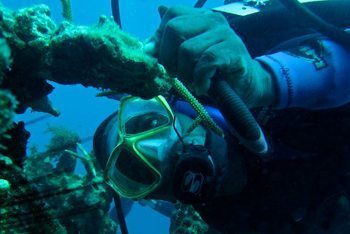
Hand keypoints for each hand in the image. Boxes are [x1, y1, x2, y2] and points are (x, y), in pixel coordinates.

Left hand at [145, 6, 275, 106]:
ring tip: (193, 81)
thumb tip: (146, 46)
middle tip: (177, 74)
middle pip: (174, 29)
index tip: (162, 60)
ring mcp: (225, 33)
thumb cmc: (211, 71)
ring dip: (186, 73)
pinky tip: (203, 86)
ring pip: (188, 49)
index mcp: (199, 17)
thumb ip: (167, 46)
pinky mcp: (233, 50)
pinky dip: (200, 79)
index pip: (170, 15)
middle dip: (169, 58)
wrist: (244, 86)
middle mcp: (212, 19)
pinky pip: (206, 62)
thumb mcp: (185, 58)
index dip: (160, 39)